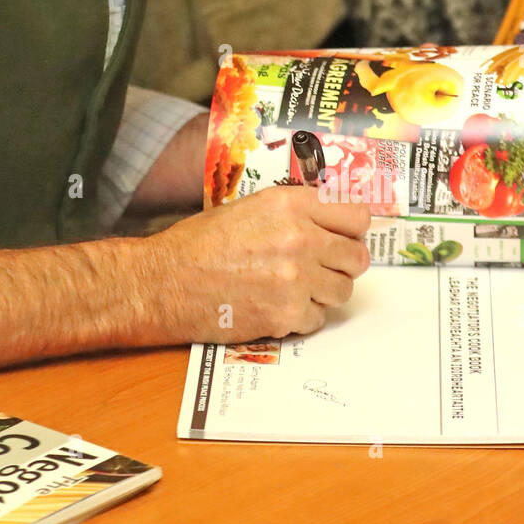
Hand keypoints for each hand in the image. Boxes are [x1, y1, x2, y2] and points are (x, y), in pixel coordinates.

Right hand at [144, 185, 369, 343]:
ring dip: (324, 292)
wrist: (166, 282)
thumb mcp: (249, 208)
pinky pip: (319, 319)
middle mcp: (300, 238)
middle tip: (322, 267)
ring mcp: (297, 279)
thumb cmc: (199, 243)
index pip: (357, 216)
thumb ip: (294, 213)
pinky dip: (303, 316)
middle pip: (358, 257)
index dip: (352, 230)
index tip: (344, 237)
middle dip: (343, 264)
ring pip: (343, 291)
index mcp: (291, 204)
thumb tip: (329, 224)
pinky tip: (277, 305)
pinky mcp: (287, 314)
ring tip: (295, 287)